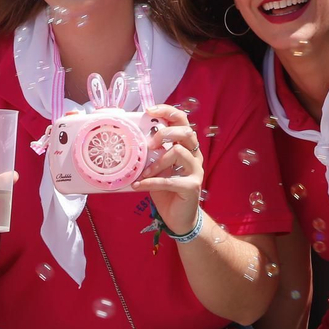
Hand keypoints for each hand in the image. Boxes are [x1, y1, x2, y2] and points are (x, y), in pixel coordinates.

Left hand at [131, 102, 202, 234]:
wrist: (179, 218)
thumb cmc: (166, 192)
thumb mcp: (157, 169)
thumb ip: (151, 155)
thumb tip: (132, 141)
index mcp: (186, 147)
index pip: (182, 121)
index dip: (168, 112)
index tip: (149, 110)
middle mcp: (195, 156)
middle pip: (186, 132)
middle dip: (165, 134)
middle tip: (149, 144)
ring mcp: (196, 171)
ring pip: (179, 152)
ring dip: (156, 162)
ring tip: (143, 173)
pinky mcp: (192, 186)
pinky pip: (170, 180)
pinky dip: (151, 182)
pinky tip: (139, 186)